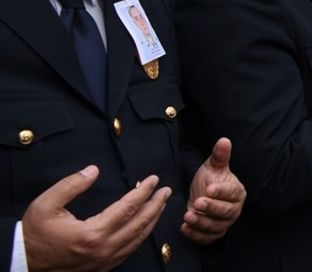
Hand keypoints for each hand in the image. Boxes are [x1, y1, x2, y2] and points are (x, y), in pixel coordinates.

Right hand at [22, 166, 171, 271]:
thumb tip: (94, 170)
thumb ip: (71, 185)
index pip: (128, 208)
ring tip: (161, 205)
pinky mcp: (102, 267)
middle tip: (166, 191)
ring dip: (152, 221)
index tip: (154, 179)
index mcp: (92, 233)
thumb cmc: (34, 233)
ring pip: (138, 240)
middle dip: (156, 205)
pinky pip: (129, 251)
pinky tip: (145, 226)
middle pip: (140, 224)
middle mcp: (103, 249)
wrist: (23, 262)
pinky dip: (142, 236)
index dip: (143, 192)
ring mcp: (104, 261)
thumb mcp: (46, 204)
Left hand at [182, 138, 244, 243]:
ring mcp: (224, 223)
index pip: (232, 193)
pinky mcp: (213, 234)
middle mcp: (233, 210)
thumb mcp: (213, 167)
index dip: (221, 192)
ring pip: (216, 226)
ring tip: (187, 216)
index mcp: (237, 192)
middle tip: (197, 202)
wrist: (201, 197)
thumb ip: (219, 156)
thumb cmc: (210, 181)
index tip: (209, 188)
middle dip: (211, 208)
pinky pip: (207, 238)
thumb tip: (224, 140)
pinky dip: (196, 235)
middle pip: (225, 212)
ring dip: (201, 222)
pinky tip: (185, 228)